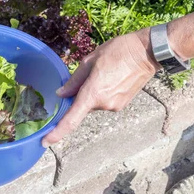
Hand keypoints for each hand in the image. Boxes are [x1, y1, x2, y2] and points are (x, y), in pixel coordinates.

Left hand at [42, 29, 160, 146]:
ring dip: (92, 92)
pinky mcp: (122, 105)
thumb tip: (61, 94)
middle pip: (81, 106)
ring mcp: (114, 106)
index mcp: (92, 94)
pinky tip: (111, 78)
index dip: (56, 133)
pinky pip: (104, 102)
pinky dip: (101, 93)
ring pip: (93, 103)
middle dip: (79, 95)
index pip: (71, 120)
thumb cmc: (118, 51)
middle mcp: (103, 105)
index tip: (45, 142)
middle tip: (89, 74)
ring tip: (105, 72)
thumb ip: (74, 81)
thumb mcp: (90, 61)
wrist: (148, 53)